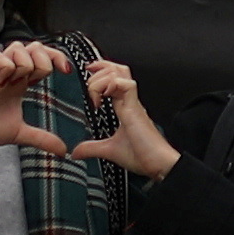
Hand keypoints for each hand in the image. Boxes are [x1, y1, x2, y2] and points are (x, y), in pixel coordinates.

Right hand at [0, 39, 68, 154]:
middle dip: (44, 60)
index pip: (44, 57)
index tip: (66, 72)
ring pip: (18, 47)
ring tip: (17, 82)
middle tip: (36, 80)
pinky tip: (2, 83)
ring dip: (25, 63)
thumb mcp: (20, 134)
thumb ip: (42, 139)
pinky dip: (6, 68)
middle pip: (35, 46)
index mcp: (22, 82)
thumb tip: (64, 151)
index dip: (58, 58)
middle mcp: (12, 73)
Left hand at [74, 59, 180, 177]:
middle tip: (89, 83)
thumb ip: (92, 148)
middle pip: (118, 69)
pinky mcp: (136, 109)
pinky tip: (103, 98)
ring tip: (95, 94)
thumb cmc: (142, 156)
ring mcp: (133, 103)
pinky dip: (112, 85)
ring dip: (102, 78)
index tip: (88, 75)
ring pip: (120, 73)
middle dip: (99, 69)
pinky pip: (127, 85)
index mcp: (125, 107)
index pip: (115, 77)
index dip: (101, 70)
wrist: (158, 165)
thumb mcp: (109, 150)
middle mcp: (129, 101)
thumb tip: (76, 152)